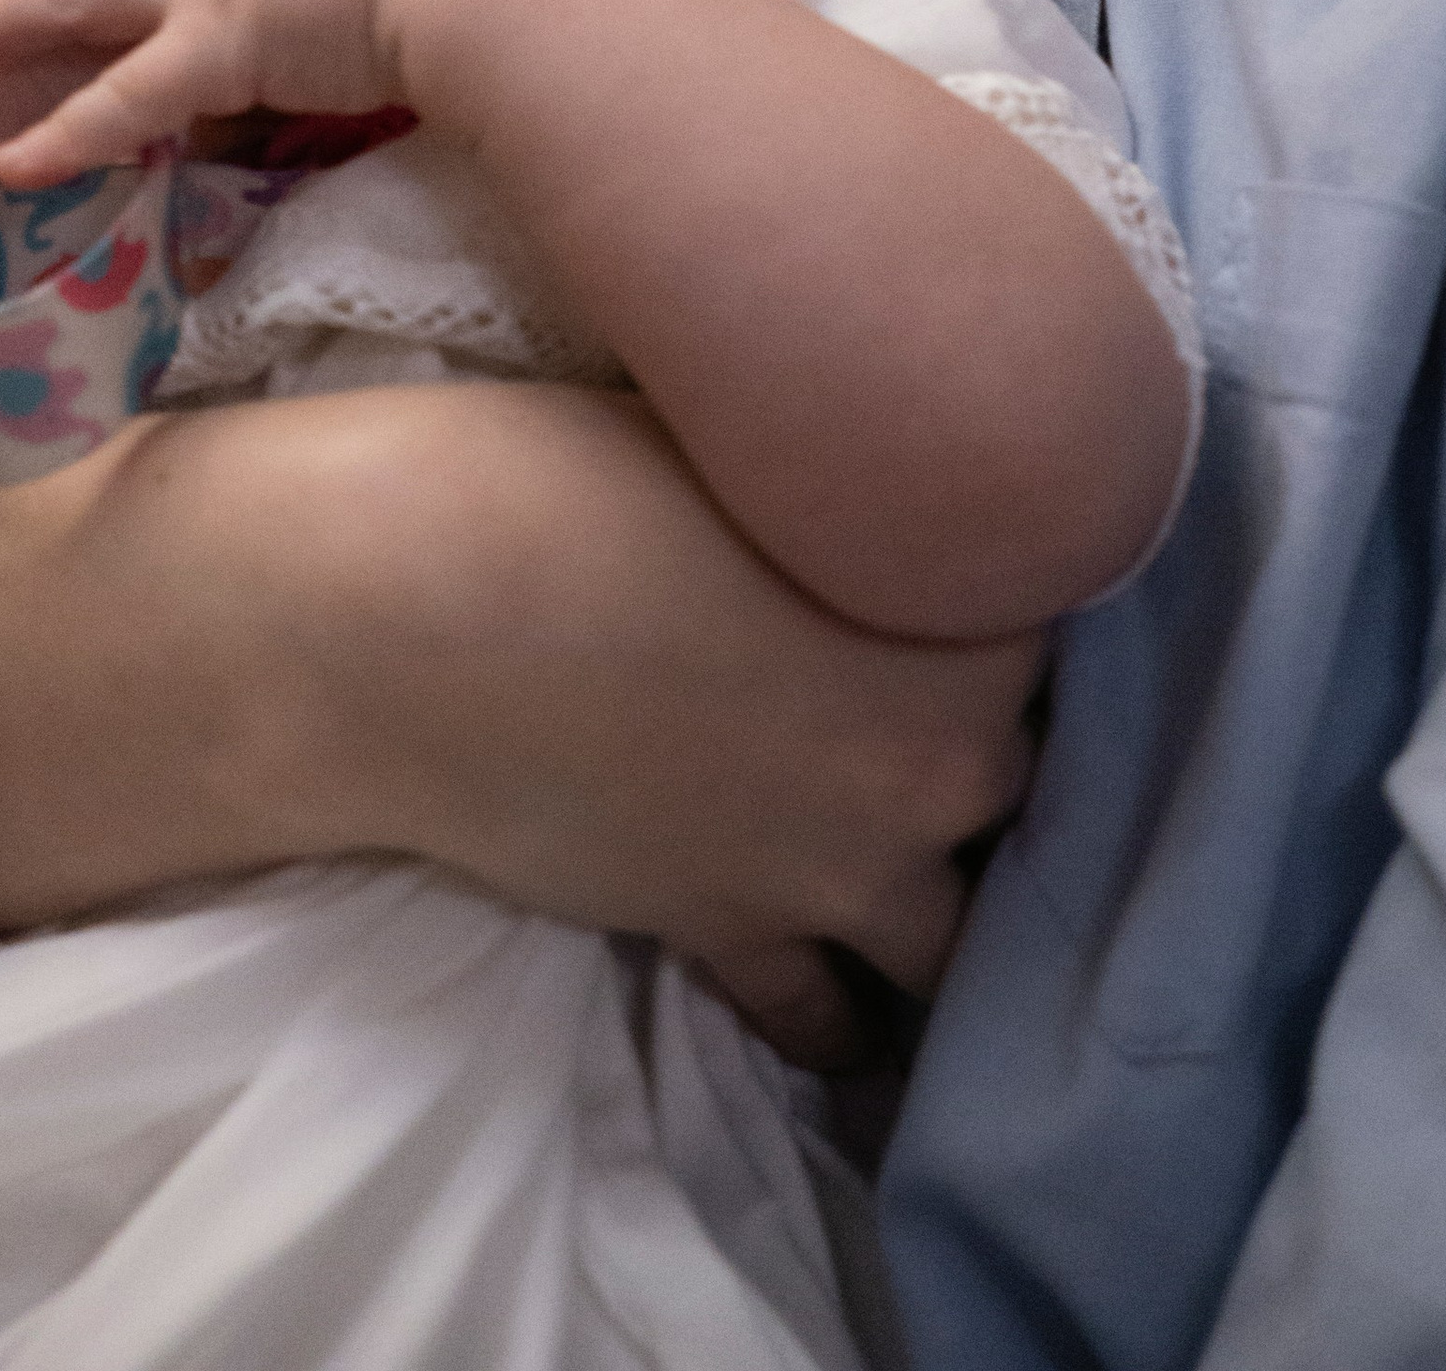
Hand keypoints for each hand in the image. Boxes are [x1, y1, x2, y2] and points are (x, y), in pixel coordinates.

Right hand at [0, 379, 1040, 995]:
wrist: (392, 614)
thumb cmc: (556, 474)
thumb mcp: (742, 433)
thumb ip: (853, 486)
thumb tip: (887, 466)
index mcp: (956, 628)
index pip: (1053, 606)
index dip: (999, 566)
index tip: (949, 534)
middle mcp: (932, 770)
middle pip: (1023, 762)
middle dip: (981, 721)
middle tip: (914, 663)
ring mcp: (827, 873)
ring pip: (956, 932)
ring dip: (942, 887)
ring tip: (902, 832)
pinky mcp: (723, 935)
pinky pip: (821, 1012)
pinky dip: (836, 1001)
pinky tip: (838, 979)